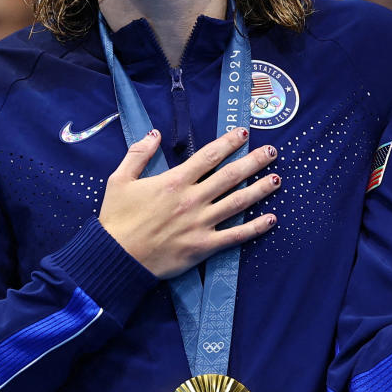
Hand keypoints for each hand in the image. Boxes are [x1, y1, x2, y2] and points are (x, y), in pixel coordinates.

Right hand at [99, 127, 280, 277]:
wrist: (114, 258)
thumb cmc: (117, 219)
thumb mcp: (119, 180)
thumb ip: (138, 154)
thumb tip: (154, 133)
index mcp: (174, 181)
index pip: (208, 157)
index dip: (228, 143)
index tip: (244, 134)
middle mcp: (192, 199)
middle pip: (230, 176)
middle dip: (253, 161)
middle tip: (272, 152)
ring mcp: (201, 223)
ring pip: (238, 202)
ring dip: (260, 189)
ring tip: (277, 179)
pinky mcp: (203, 246)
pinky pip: (235, 235)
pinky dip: (255, 227)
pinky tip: (271, 219)